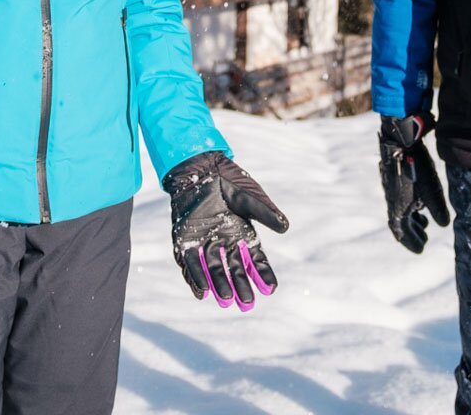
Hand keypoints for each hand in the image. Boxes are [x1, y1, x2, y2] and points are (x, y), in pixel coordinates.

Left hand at [164, 151, 288, 310]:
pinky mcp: (186, 239)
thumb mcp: (250, 197)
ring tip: (227, 301)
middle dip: (241, 286)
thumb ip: (265, 213)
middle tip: (247, 304)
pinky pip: (190, 261)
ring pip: (213, 269)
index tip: (271, 290)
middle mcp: (224, 242)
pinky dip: (195, 276)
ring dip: (219, 285)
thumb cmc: (229, 180)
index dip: (263, 274)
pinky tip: (201, 292)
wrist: (202, 167)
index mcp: (242, 234)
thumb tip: (285, 227)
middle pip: (234, 269)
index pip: (255, 260)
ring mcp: (205, 242)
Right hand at [379, 113, 449, 253]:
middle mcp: (392, 201)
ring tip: (425, 222)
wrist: (400, 142)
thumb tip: (445, 225)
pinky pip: (401, 200)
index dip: (412, 242)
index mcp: (399, 209)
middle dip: (413, 232)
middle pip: (400, 223)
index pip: (403, 232)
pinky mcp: (394, 180)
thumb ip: (439, 210)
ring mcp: (392, 190)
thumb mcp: (432, 191)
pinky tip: (419, 201)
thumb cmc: (416, 168)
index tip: (421, 250)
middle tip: (424, 239)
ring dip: (412, 220)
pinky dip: (410, 207)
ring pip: (401, 211)